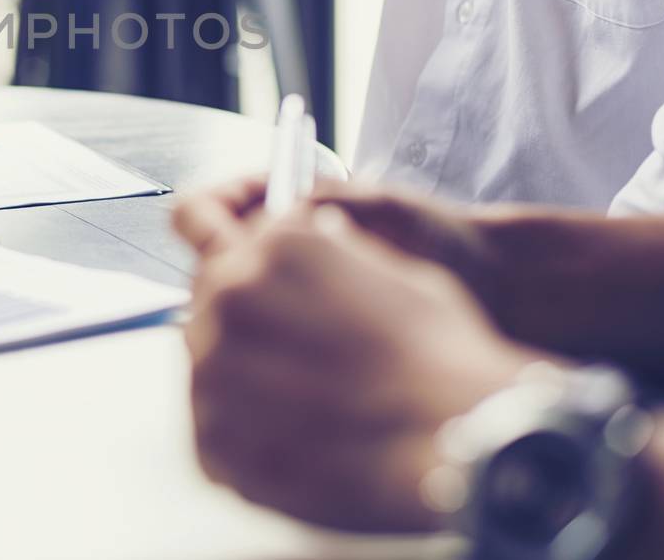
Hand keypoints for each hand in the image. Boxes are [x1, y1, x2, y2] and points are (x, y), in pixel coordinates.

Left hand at [177, 202, 535, 532]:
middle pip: (207, 295)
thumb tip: (307, 245)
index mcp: (271, 244)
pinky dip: (247, 431)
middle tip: (295, 342)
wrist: (463, 446)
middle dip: (242, 310)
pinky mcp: (213, 442)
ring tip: (311, 399)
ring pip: (207, 363)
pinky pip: (212, 427)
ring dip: (245, 372)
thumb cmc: (442, 356)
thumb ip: (325, 251)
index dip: (220, 228)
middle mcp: (231, 296)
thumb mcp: (387, 265)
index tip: (235, 251)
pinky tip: (299, 439)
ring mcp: (213, 371)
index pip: (199, 217)